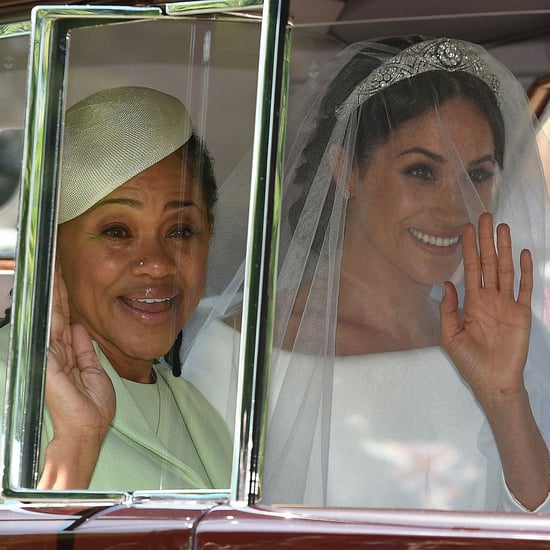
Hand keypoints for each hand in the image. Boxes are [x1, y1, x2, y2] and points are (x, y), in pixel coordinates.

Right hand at [38, 265, 114, 488]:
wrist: (87, 427)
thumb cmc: (92, 407)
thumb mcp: (93, 371)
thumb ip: (85, 349)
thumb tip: (81, 329)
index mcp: (68, 356)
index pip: (66, 323)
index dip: (66, 302)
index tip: (64, 282)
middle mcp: (56, 352)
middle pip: (57, 315)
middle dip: (57, 291)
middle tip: (54, 266)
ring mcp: (49, 354)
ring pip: (52, 317)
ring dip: (53, 293)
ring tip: (51, 270)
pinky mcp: (47, 359)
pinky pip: (50, 329)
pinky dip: (50, 311)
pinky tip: (49, 294)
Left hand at [440, 212, 531, 405]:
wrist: (492, 381)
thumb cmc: (469, 361)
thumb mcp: (450, 335)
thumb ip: (448, 309)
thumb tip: (446, 283)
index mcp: (471, 302)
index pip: (470, 269)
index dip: (468, 249)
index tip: (464, 229)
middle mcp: (489, 298)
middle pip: (488, 262)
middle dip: (486, 240)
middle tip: (484, 217)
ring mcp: (507, 304)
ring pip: (506, 270)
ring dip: (504, 248)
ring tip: (502, 227)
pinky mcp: (522, 313)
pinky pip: (524, 288)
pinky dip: (525, 271)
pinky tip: (522, 254)